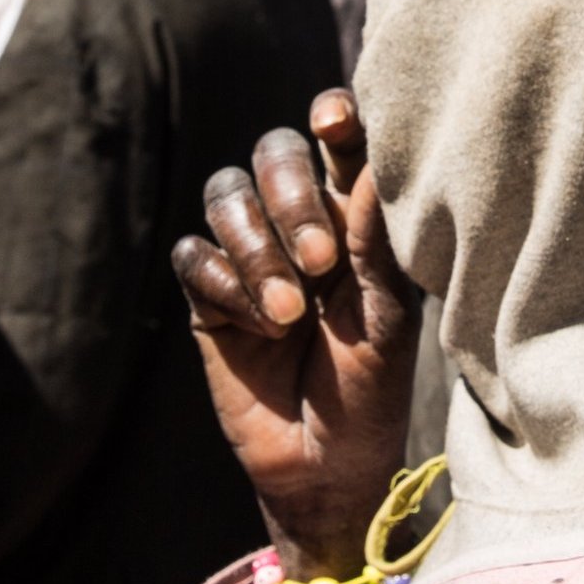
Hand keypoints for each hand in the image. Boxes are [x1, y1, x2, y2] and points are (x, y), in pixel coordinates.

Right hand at [172, 88, 418, 577]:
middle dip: (291, 198)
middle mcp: (299, 221)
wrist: (327, 467)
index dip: (333, 116)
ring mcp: (249, 256)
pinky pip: (195, 256)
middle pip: (273, 153)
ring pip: (225, 194)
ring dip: (256, 249)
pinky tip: (260, 328)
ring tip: (290, 313)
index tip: (334, 120)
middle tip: (319, 263)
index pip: (338, 141)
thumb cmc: (374, 390)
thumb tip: (369, 162)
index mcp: (355, 215)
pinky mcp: (208, 295)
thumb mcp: (388, 317)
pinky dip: (226, 284)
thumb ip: (376, 239)